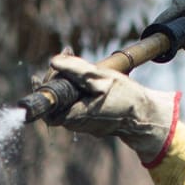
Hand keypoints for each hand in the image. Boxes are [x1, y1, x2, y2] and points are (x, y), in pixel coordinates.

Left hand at [48, 53, 179, 163]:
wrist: (144, 116)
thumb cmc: (125, 98)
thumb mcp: (101, 79)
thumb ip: (77, 70)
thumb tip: (54, 61)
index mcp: (75, 116)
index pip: (47, 107)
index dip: (41, 89)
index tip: (39, 74)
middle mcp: (76, 124)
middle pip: (54, 104)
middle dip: (54, 80)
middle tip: (62, 61)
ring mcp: (83, 124)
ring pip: (65, 103)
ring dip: (65, 82)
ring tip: (70, 60)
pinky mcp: (90, 120)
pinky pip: (75, 104)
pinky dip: (75, 89)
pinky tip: (82, 75)